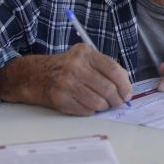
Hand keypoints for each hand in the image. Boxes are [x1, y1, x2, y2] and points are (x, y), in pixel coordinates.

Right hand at [0, 44, 130, 115]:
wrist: (35, 75)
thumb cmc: (66, 67)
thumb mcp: (85, 58)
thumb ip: (105, 67)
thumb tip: (126, 86)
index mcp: (85, 53)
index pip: (113, 70)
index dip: (124, 84)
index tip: (127, 93)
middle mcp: (75, 66)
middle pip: (108, 88)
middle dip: (117, 99)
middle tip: (118, 102)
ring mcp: (66, 83)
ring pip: (98, 102)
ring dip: (104, 107)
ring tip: (102, 104)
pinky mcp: (60, 99)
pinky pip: (86, 110)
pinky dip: (91, 111)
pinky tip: (88, 105)